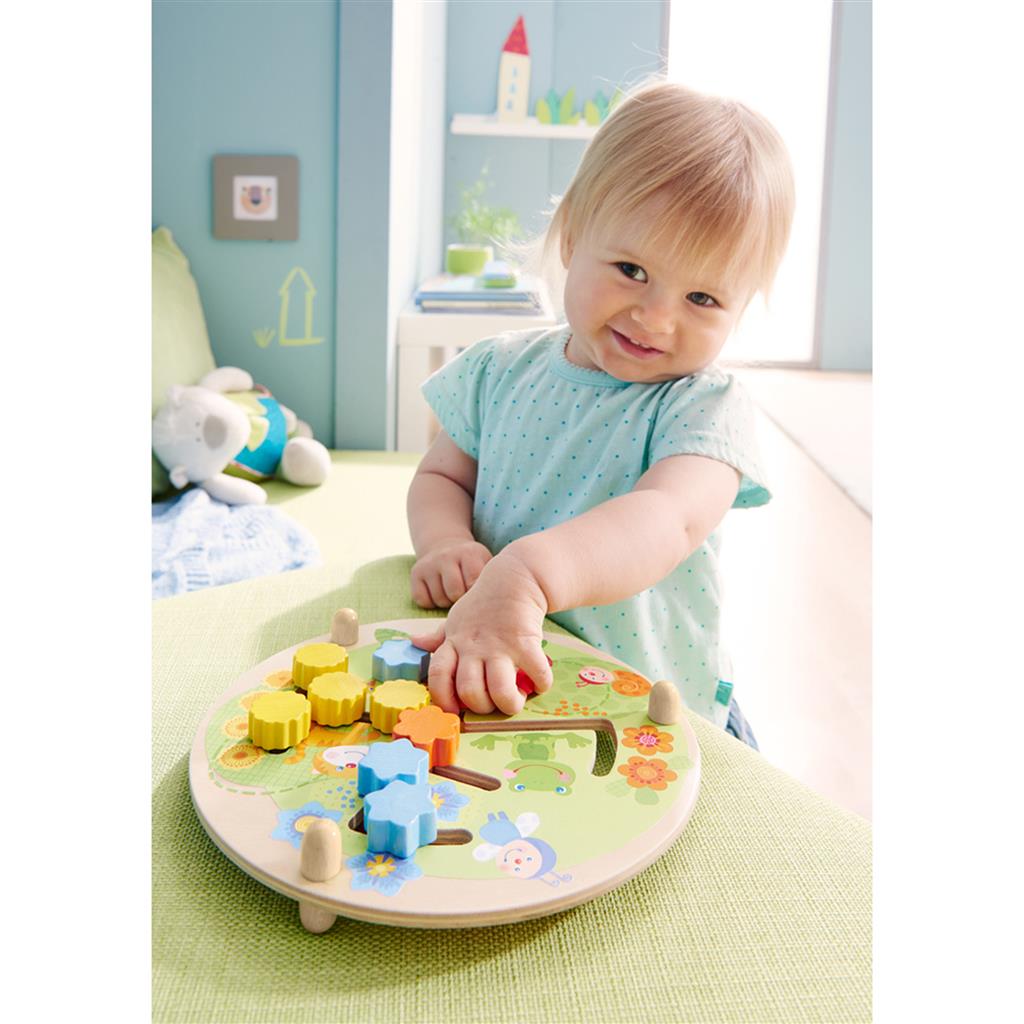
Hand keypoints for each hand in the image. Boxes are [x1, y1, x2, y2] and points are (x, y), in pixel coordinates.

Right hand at [410, 539, 492, 608]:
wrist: (447, 546)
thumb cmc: (473, 564)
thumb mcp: (486, 564)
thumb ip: (493, 580)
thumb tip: (496, 606)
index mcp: (470, 554)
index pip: (472, 584)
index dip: (476, 595)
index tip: (479, 596)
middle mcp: (447, 555)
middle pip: (454, 593)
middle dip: (460, 600)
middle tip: (464, 596)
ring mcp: (430, 564)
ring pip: (439, 598)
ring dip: (447, 602)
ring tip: (452, 593)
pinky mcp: (416, 573)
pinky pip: (422, 600)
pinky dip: (431, 602)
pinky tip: (439, 593)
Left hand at [410, 551, 553, 715]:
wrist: (514, 580)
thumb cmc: (483, 603)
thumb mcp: (455, 618)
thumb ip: (438, 637)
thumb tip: (415, 642)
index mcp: (455, 644)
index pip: (438, 676)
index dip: (443, 699)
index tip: (455, 709)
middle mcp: (474, 648)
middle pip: (470, 691)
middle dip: (482, 707)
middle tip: (493, 703)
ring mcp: (500, 646)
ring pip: (499, 690)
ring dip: (509, 703)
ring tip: (516, 700)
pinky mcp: (526, 643)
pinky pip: (535, 673)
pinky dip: (541, 684)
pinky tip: (539, 684)